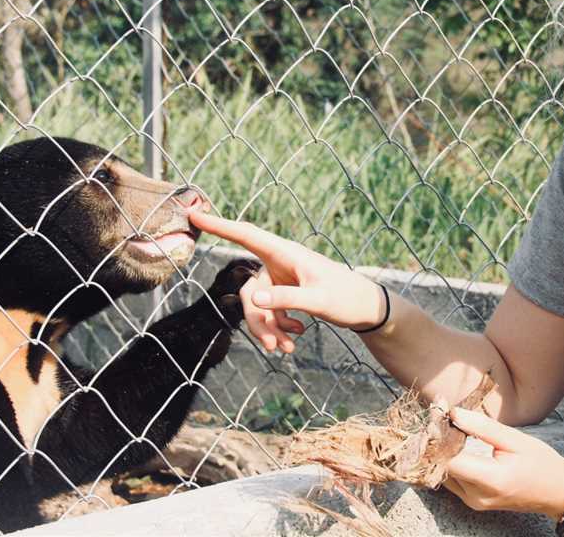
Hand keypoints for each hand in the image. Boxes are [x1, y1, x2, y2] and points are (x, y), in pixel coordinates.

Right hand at [189, 212, 387, 352]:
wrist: (368, 309)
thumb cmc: (347, 298)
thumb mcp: (318, 300)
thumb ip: (285, 299)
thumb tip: (252, 300)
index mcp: (286, 253)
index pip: (247, 234)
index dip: (220, 226)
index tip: (195, 215)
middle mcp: (280, 263)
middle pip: (249, 290)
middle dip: (257, 320)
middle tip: (274, 346)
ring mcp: (281, 279)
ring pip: (257, 306)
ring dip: (268, 329)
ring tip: (288, 349)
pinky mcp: (285, 293)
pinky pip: (269, 311)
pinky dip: (278, 327)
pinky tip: (296, 337)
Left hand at [444, 407, 563, 518]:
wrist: (557, 492)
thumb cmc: (541, 463)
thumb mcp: (515, 439)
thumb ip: (482, 427)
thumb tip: (454, 414)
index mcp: (492, 480)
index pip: (449, 460)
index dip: (440, 438)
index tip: (439, 418)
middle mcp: (478, 496)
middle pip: (443, 467)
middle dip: (440, 442)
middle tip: (443, 420)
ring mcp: (474, 502)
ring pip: (444, 473)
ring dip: (444, 452)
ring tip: (453, 431)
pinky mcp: (473, 502)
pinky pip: (452, 480)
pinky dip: (452, 462)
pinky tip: (460, 447)